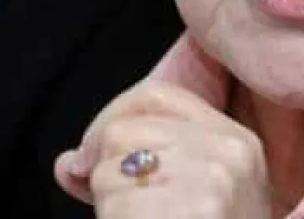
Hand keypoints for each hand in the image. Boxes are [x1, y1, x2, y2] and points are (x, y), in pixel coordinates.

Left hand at [54, 45, 269, 217]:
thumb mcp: (198, 195)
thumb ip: (137, 164)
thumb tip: (68, 164)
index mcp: (235, 139)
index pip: (157, 95)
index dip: (109, 118)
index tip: (90, 156)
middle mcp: (228, 152)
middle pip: (122, 131)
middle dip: (105, 175)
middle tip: (127, 212)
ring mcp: (212, 182)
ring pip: (109, 170)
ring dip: (109, 208)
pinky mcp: (190, 212)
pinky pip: (114, 205)